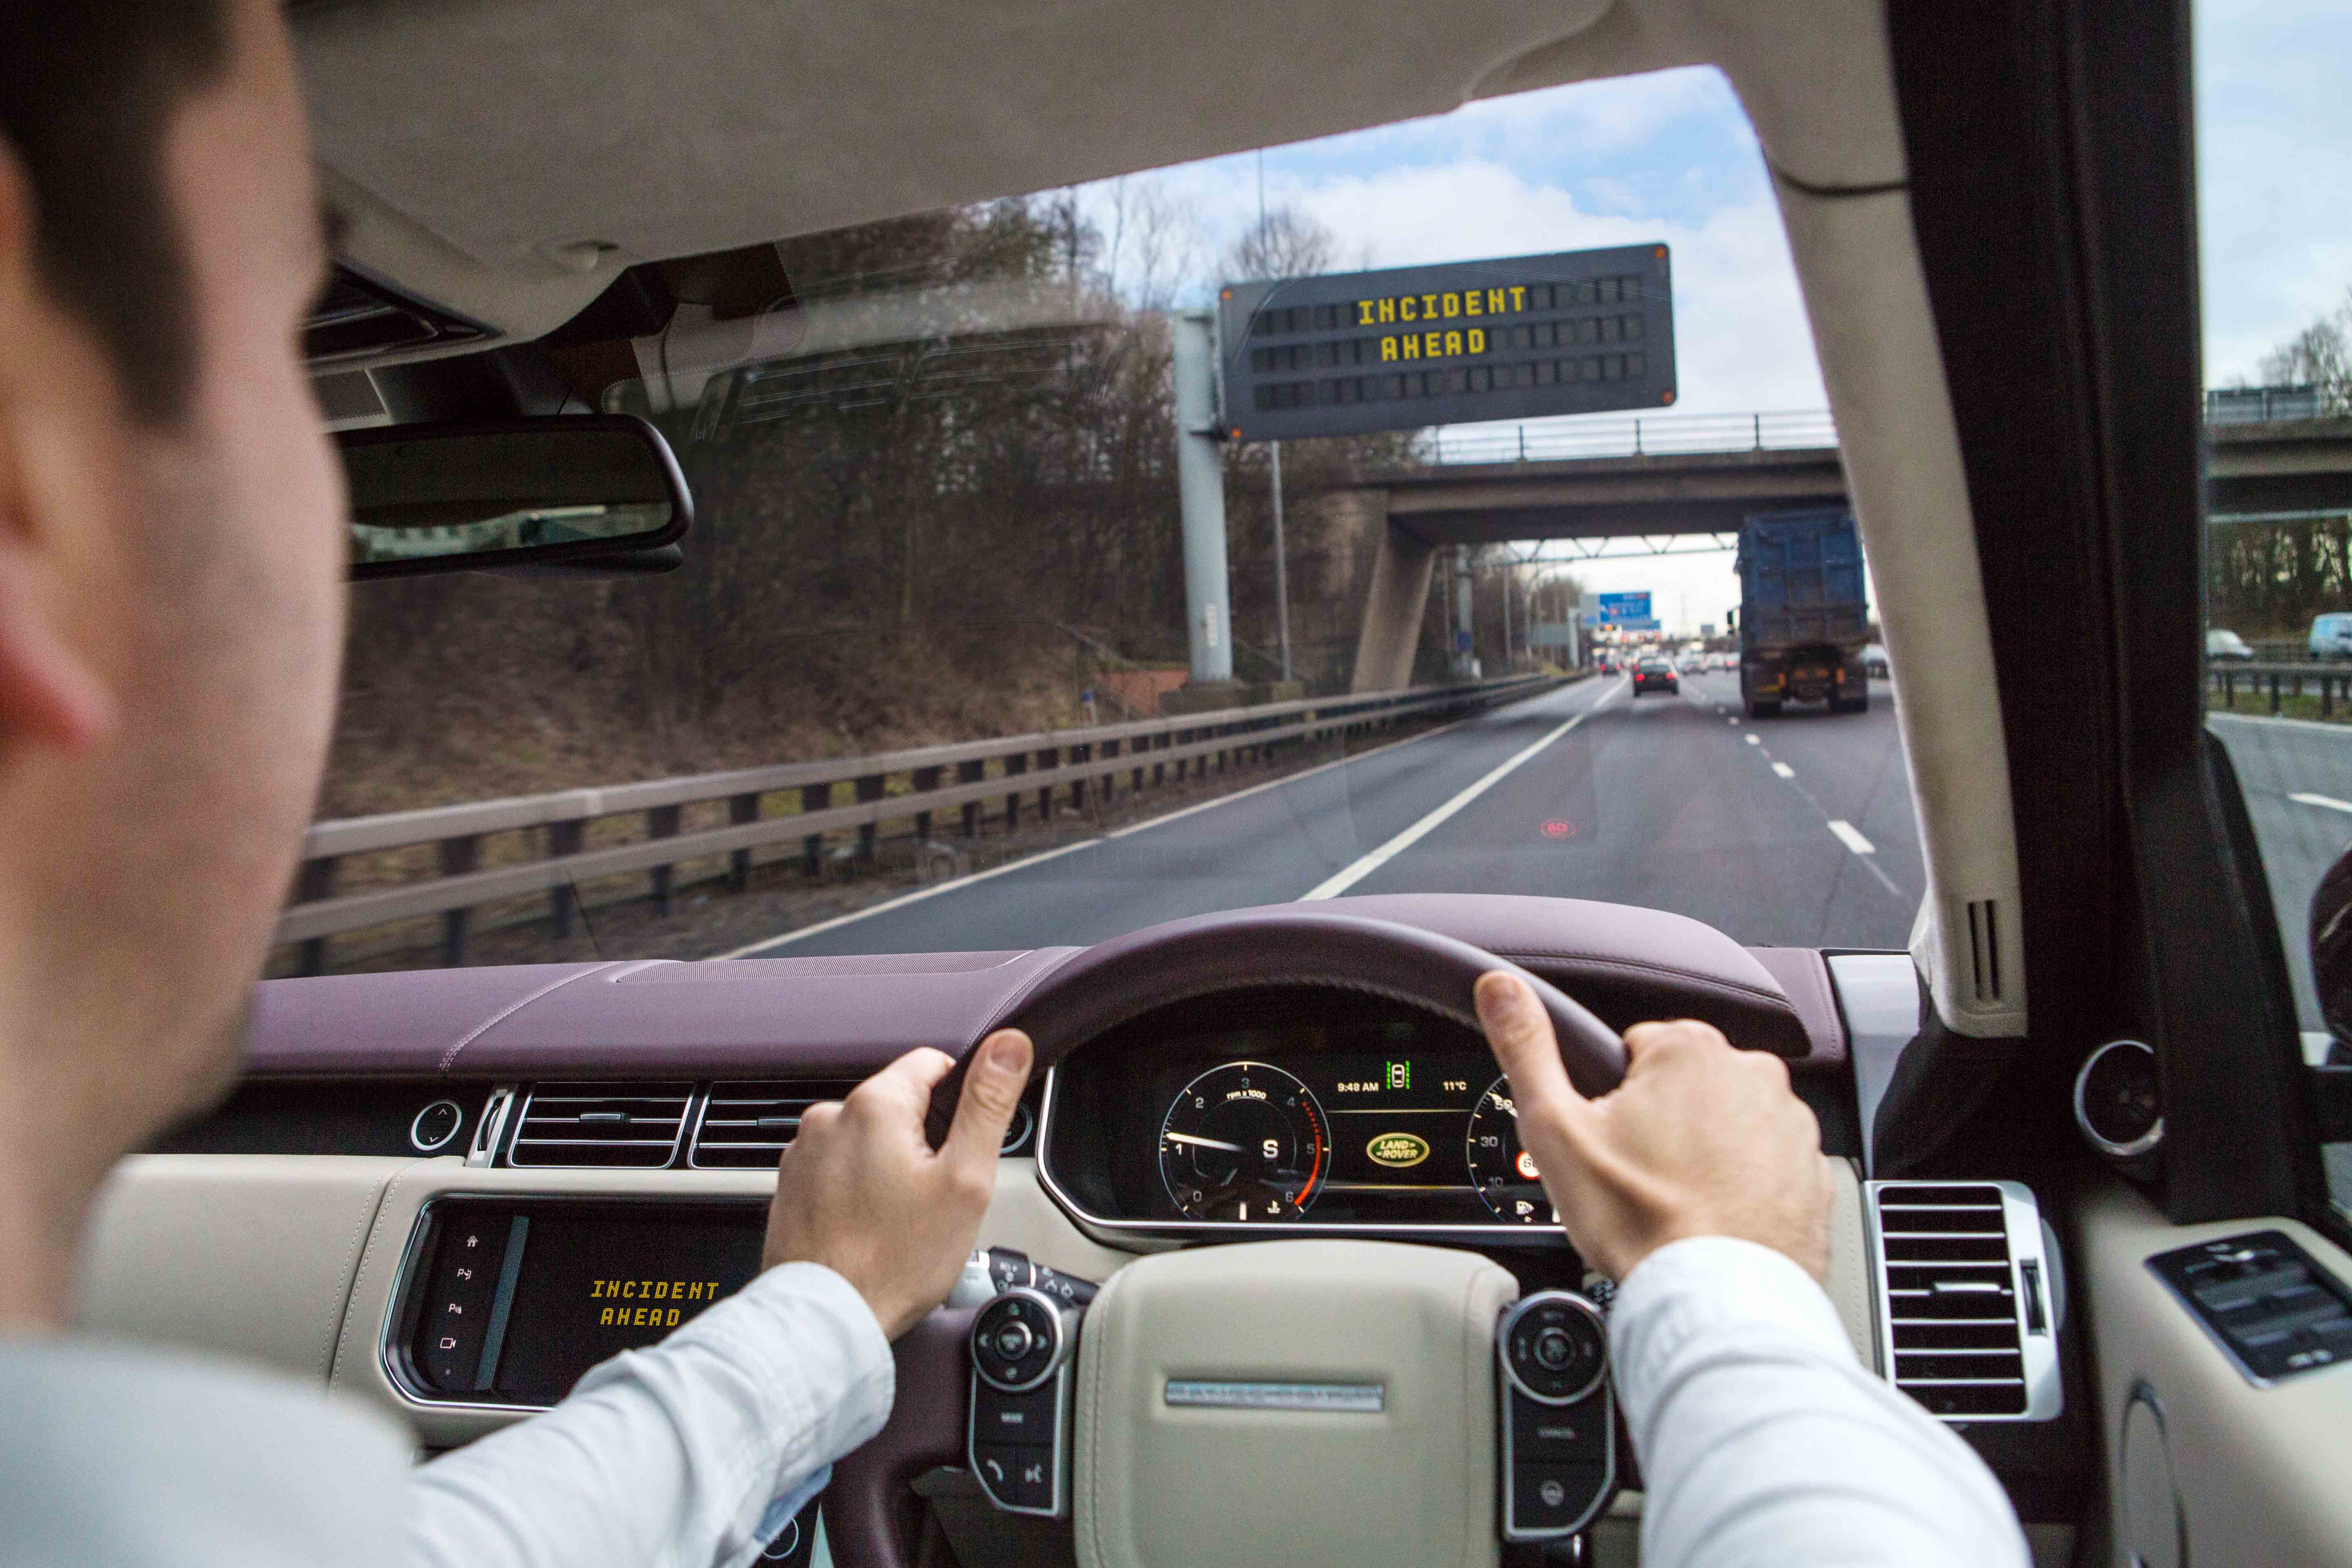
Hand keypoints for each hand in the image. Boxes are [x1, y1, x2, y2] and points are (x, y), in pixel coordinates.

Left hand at [763, 1031, 1033, 1336]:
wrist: (826, 1322)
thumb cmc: (894, 1262)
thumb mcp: (965, 1180)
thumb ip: (988, 1104)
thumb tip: (1008, 1046)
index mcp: (875, 1106)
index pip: (933, 1064)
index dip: (960, 1104)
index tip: (960, 1149)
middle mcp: (828, 1119)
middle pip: (899, 1106)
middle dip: (923, 1142)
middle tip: (932, 1196)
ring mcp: (803, 1154)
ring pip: (867, 1140)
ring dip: (886, 1166)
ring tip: (897, 1219)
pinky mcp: (790, 1186)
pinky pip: (838, 1170)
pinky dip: (856, 1190)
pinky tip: (868, 1228)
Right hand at [1473, 971, 1833, 1282]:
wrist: (1716, 1302)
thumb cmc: (1643, 1222)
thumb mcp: (1556, 1129)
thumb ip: (1527, 1048)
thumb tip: (1500, 989)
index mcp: (1688, 1050)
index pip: (1636, 1050)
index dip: (1612, 1099)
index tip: (1612, 1141)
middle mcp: (1752, 1074)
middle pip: (1685, 1086)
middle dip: (1661, 1123)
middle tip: (1639, 1177)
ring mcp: (1791, 1124)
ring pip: (1728, 1124)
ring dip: (1706, 1152)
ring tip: (1679, 1203)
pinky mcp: (1814, 1172)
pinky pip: (1768, 1165)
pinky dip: (1744, 1186)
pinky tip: (1717, 1218)